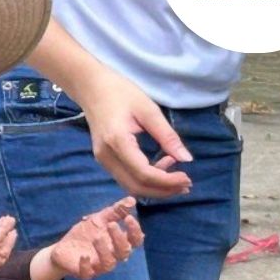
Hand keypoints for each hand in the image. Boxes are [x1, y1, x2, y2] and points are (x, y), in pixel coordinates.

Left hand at [47, 197, 143, 279]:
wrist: (63, 248)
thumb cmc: (86, 234)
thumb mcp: (99, 219)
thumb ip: (115, 211)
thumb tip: (132, 200)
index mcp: (118, 243)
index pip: (135, 240)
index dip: (134, 230)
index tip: (128, 218)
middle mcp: (112, 256)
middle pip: (124, 252)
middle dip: (119, 238)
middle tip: (111, 224)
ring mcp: (99, 266)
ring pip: (109, 264)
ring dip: (105, 250)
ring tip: (97, 238)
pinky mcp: (84, 273)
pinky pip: (88, 274)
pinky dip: (87, 265)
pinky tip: (84, 256)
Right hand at [77, 68, 192, 197]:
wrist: (92, 89)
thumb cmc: (121, 93)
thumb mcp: (149, 111)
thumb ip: (167, 136)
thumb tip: (186, 159)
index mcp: (118, 142)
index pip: (143, 173)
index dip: (167, 181)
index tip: (187, 178)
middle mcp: (106, 157)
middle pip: (135, 187)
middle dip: (162, 190)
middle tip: (186, 184)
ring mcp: (103, 160)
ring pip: (130, 186)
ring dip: (155, 187)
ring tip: (177, 177)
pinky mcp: (105, 160)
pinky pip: (126, 178)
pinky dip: (145, 179)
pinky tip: (161, 167)